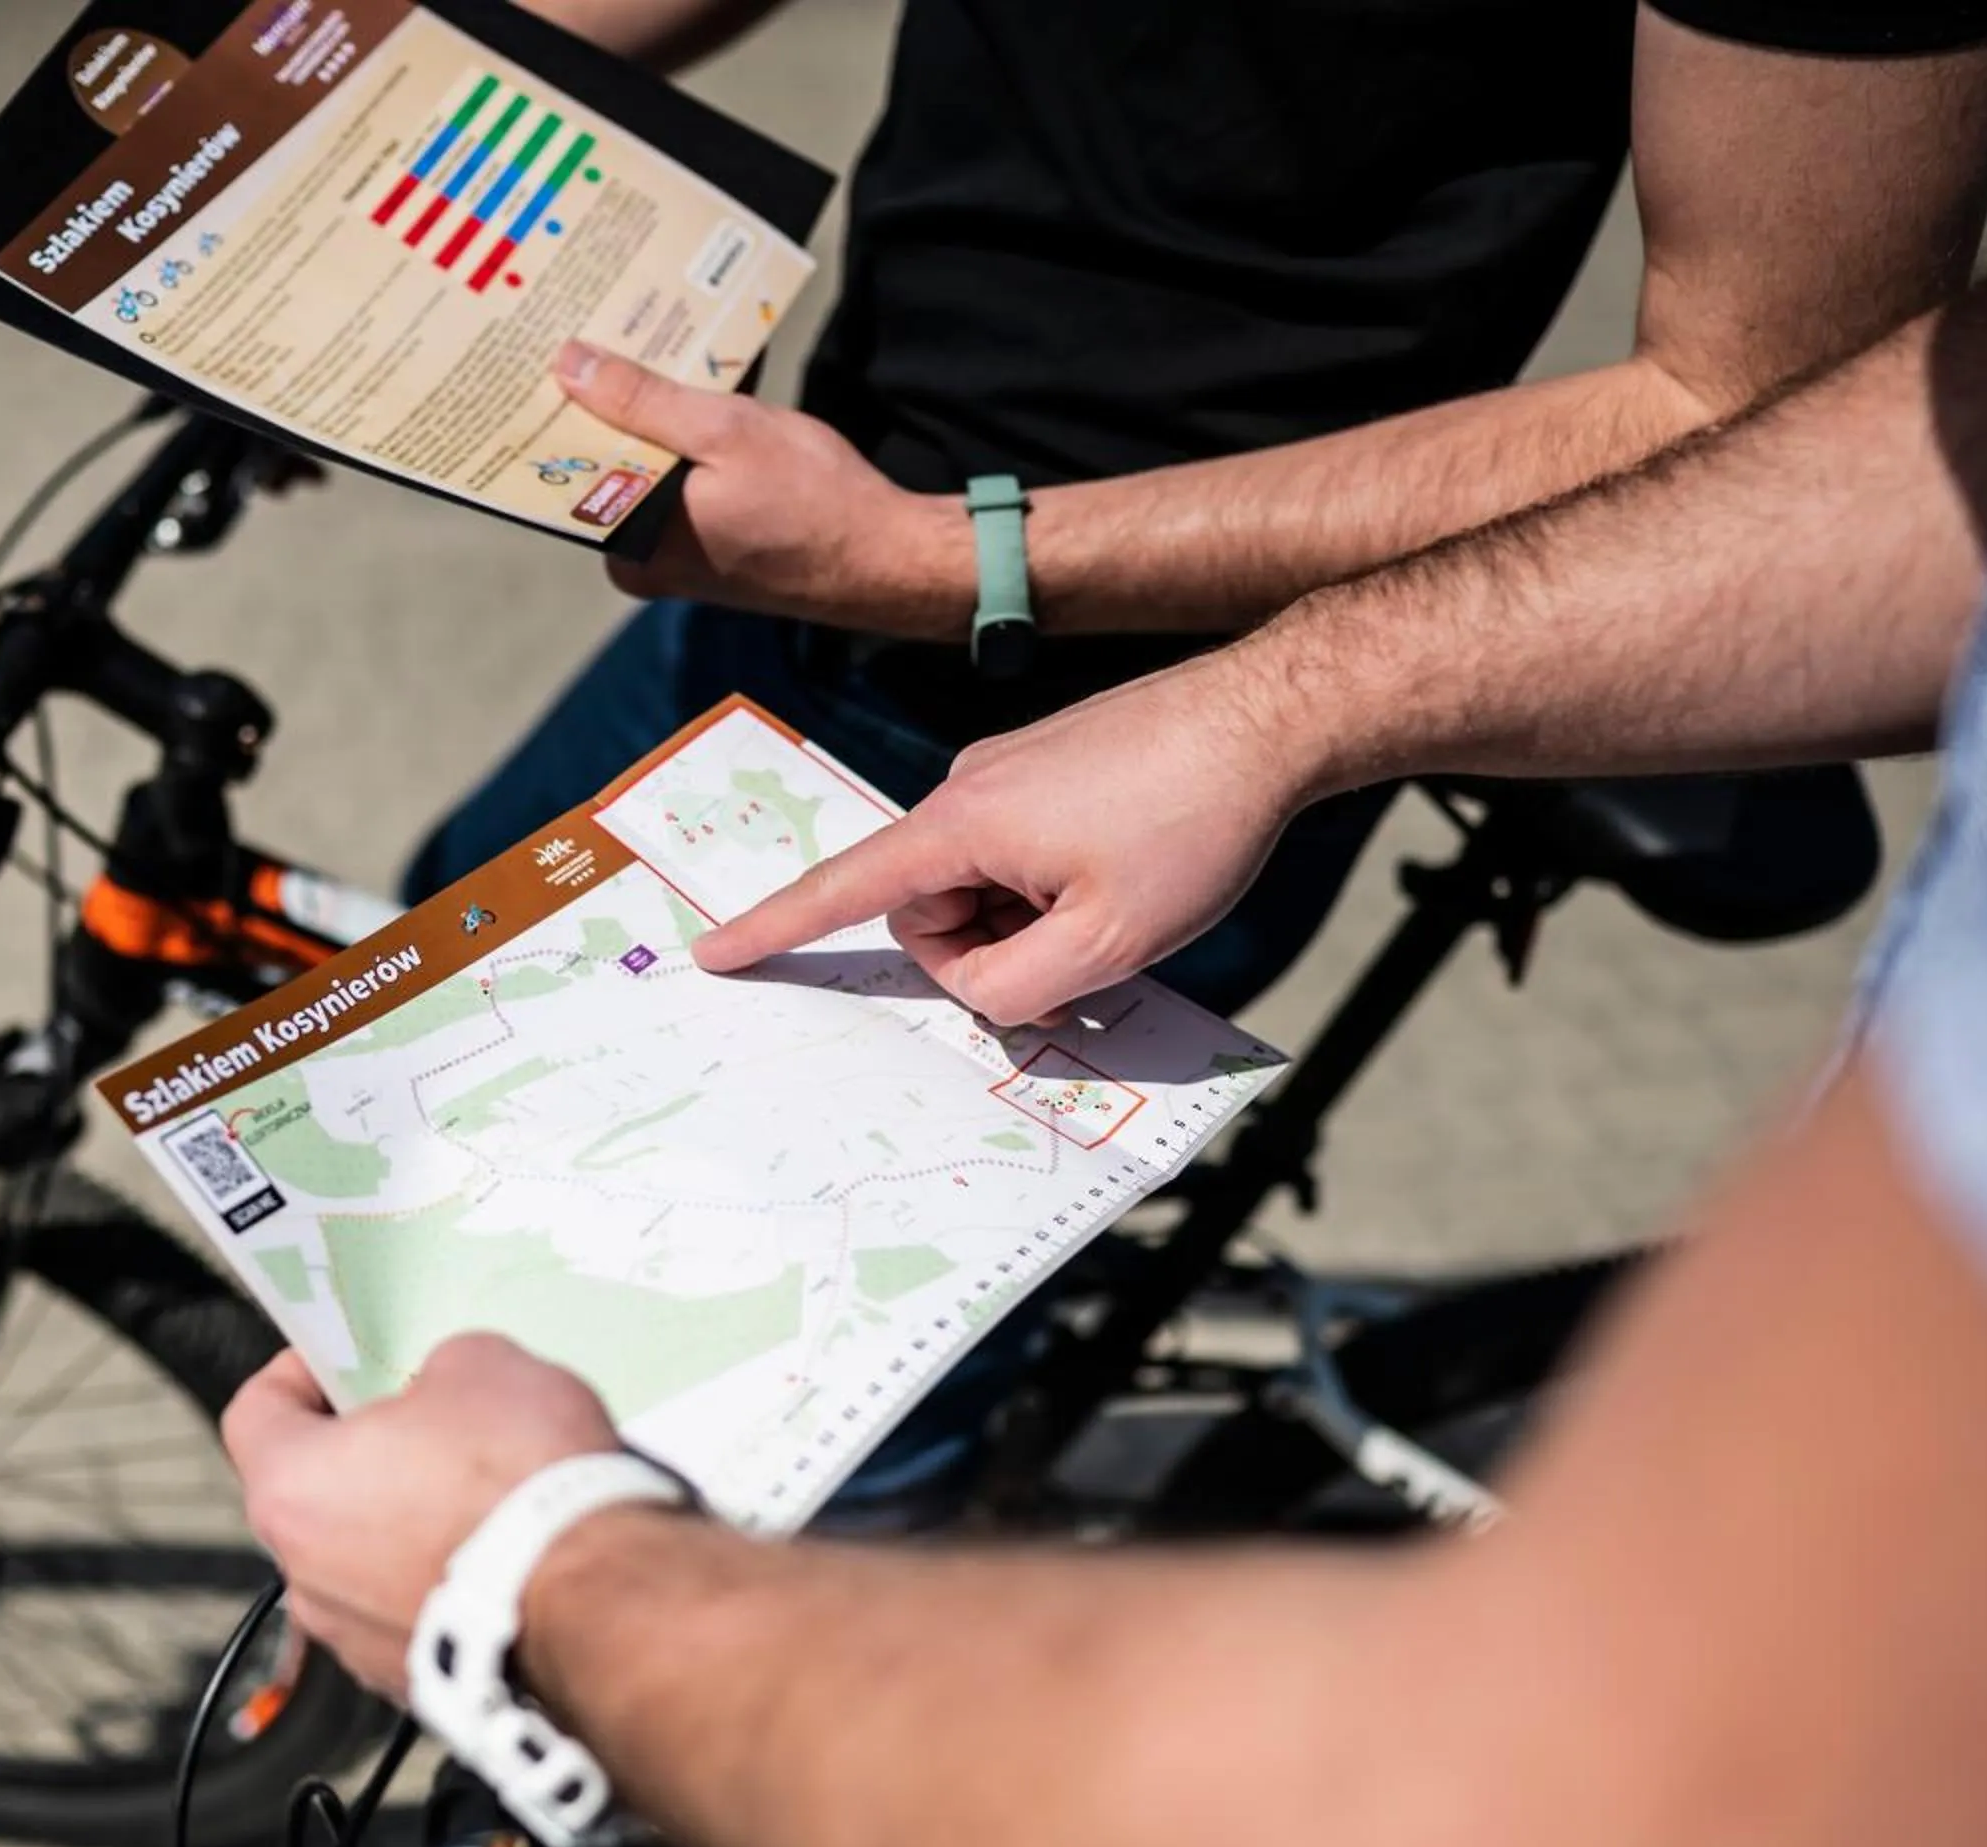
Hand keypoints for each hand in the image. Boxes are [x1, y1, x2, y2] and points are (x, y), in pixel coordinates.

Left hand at [219, 1335, 620, 1695]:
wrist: (596, 1604)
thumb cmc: (522, 1479)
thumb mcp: (481, 1365)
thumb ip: (435, 1372)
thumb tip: (444, 1394)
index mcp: (294, 1488)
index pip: (254, 1414)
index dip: (296, 1375)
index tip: (338, 1363)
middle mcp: (305, 1576)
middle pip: (314, 1495)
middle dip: (367, 1456)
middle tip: (430, 1425)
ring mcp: (355, 1641)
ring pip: (363, 1564)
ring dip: (407, 1529)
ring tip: (483, 1501)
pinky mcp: (411, 1682)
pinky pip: (413, 1616)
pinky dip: (444, 1588)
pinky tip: (504, 1562)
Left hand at [555, 341, 968, 638]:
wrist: (885, 557)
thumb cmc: (812, 499)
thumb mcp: (723, 430)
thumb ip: (641, 400)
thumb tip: (569, 365)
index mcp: (631, 547)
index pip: (566, 471)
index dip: (556, 409)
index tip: (542, 354)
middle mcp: (642, 562)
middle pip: (601, 468)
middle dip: (599, 404)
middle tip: (589, 333)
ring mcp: (674, 559)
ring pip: (639, 472)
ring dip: (644, 417)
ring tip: (634, 350)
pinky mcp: (705, 547)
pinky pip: (673, 484)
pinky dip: (677, 442)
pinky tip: (685, 394)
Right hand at [692, 649, 1327, 1024]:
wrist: (1271, 714)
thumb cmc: (1193, 823)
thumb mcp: (1109, 943)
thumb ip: (1015, 990)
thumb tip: (977, 991)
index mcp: (963, 825)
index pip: (844, 890)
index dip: (776, 929)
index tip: (715, 953)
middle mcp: (967, 787)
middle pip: (932, 909)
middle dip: (991, 945)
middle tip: (1085, 941)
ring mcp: (1007, 771)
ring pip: (983, 884)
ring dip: (1035, 915)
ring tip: (1120, 897)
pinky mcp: (1047, 766)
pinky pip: (1020, 851)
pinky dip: (1057, 883)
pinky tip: (1127, 868)